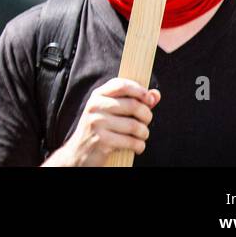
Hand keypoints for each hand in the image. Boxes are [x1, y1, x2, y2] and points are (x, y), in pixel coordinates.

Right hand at [45, 78, 159, 166]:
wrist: (79, 152)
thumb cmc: (101, 129)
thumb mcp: (112, 112)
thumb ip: (134, 101)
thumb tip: (156, 95)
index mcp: (98, 95)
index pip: (121, 85)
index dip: (140, 90)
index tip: (149, 99)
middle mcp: (95, 106)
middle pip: (133, 105)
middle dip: (147, 116)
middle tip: (145, 123)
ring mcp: (97, 123)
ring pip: (135, 125)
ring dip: (144, 133)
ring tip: (141, 137)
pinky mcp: (101, 140)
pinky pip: (131, 142)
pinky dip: (139, 146)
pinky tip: (136, 147)